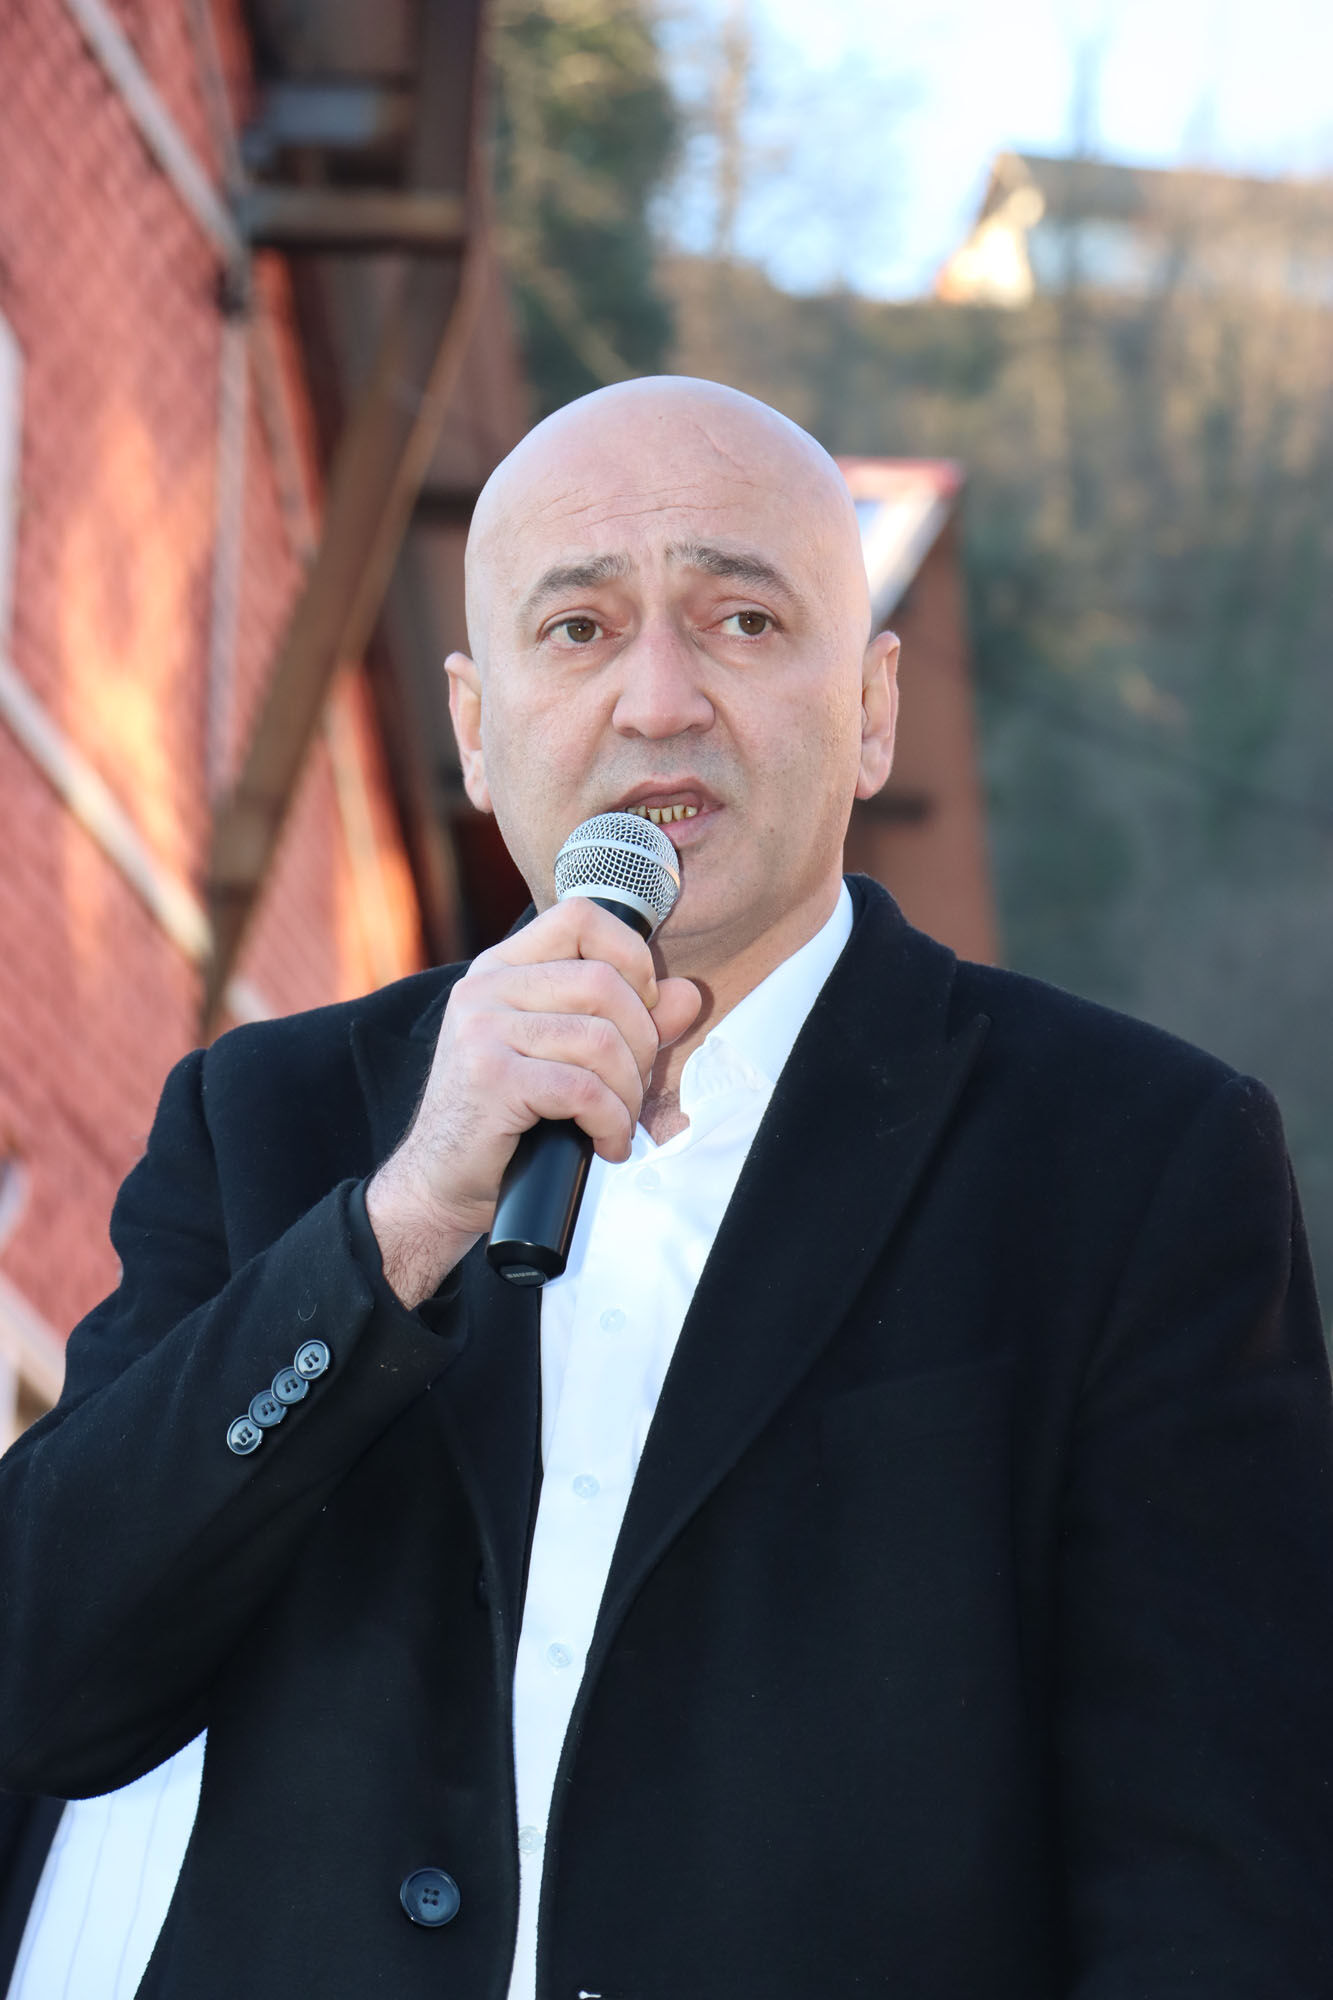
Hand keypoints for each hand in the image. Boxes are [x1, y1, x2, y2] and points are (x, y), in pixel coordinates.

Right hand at [365, 901, 700, 1306]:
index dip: (632, 959)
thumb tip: (688, 994)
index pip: (582, 918)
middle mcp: (486, 987)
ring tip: (615, 1122)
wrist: (439, 1183)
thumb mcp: (568, 1058)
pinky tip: (605, 1143)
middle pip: (604, 983)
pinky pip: (584, 1089)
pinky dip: (610, 1122)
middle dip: (641, 1044)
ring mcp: (482, 1028)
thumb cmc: (507, 1120)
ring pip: (600, 1040)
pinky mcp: (490, 1077)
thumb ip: (628, 1021)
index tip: (641, 1011)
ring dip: (627, 1093)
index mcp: (503, 968)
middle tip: (631, 1089)